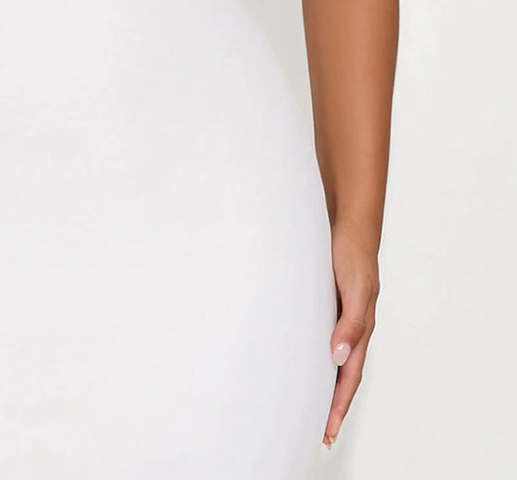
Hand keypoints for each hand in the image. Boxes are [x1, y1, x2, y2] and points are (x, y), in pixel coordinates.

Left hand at [323, 221, 379, 447]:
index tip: (328, 432)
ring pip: (331, 360)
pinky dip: (313, 358)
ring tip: (307, 407)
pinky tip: (299, 363)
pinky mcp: (326, 306)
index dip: (339, 406)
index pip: (349, 378)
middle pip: (341, 376)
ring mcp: (339, 318)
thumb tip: (339, 357)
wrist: (348, 225)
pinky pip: (320, 339)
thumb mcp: (356, 290)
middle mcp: (350, 329)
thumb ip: (351, 323)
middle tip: (319, 433)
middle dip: (332, 406)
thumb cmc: (354, 256)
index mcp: (360, 330)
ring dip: (323, 384)